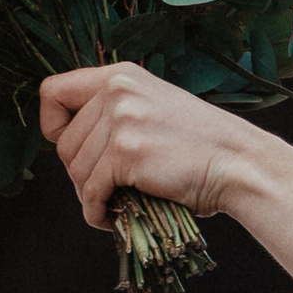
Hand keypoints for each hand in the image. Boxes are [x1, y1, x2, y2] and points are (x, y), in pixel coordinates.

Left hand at [39, 61, 262, 229]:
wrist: (240, 164)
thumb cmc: (200, 146)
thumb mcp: (154, 108)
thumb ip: (115, 113)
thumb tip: (68, 145)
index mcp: (120, 75)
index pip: (52, 92)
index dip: (54, 125)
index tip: (74, 146)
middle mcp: (116, 91)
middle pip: (64, 143)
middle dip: (80, 174)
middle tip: (107, 189)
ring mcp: (121, 120)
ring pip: (75, 170)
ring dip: (91, 196)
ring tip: (115, 204)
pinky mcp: (126, 152)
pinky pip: (91, 191)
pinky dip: (97, 212)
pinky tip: (112, 217)